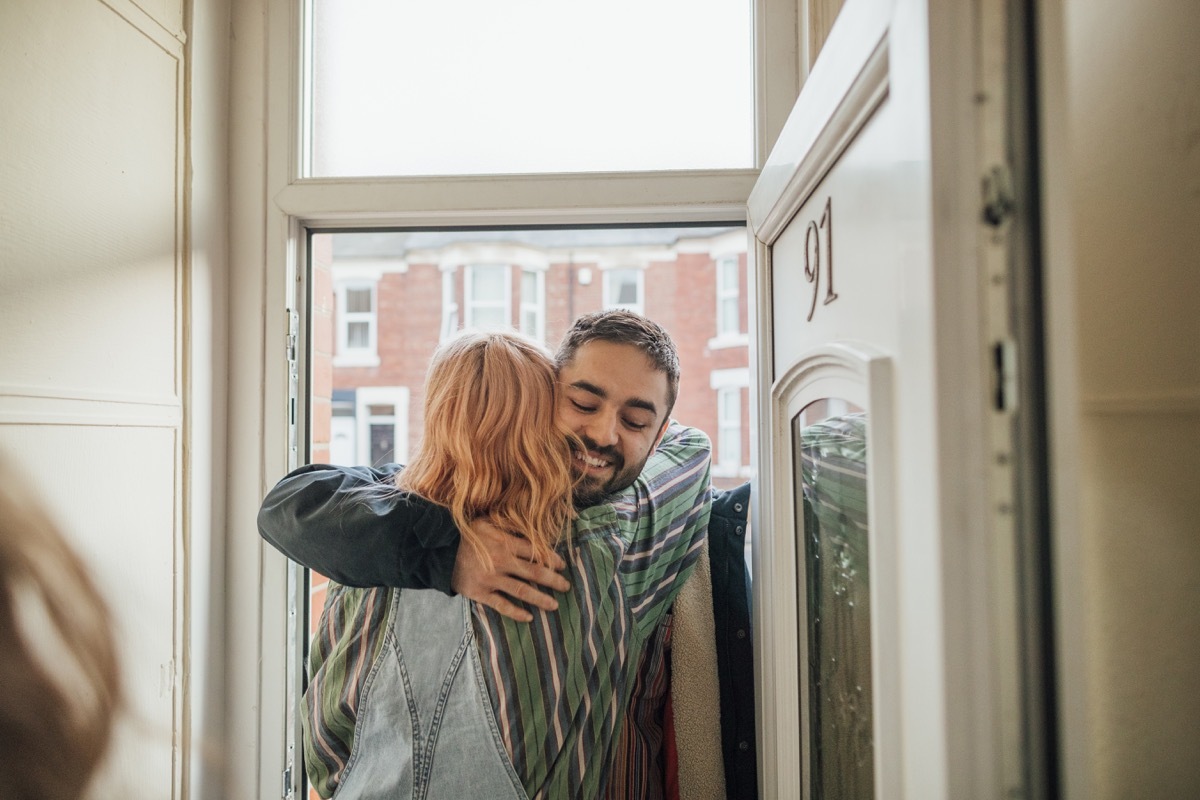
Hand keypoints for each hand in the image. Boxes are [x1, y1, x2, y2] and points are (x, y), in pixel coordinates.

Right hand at [451, 519, 569, 621]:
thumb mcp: (487, 522)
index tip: (562, 565)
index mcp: (505, 542)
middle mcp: (501, 561)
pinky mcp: (480, 593)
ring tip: (554, 605)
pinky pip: (502, 605)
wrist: (438, 551)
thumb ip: (508, 525)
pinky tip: (529, 617)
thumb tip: (531, 526)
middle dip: (554, 580)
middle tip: (567, 586)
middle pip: (534, 573)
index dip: (552, 559)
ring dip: (541, 599)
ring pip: (522, 591)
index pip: (536, 552)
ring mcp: (491, 579)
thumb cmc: (465, 534)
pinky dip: (516, 612)